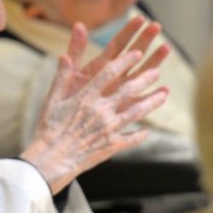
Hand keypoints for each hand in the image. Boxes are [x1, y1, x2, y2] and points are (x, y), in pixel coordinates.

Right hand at [21, 16, 169, 193]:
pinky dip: (140, 135)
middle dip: (145, 78)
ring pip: (136, 112)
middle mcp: (101, 110)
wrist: (51, 160)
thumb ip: (62, 77)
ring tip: (164, 94)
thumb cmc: (48, 128)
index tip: (137, 53)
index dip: (125, 61)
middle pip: (128, 90)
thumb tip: (64, 55)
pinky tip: (146, 131)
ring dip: (152, 102)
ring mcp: (109, 128)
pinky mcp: (111, 145)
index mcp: (86, 97)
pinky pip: (131, 138)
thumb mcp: (52, 100)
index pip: (109, 73)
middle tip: (156, 71)